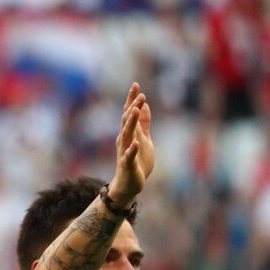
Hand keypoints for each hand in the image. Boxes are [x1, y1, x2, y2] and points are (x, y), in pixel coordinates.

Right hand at [106, 82, 153, 207]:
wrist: (129, 184)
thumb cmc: (137, 162)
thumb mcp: (144, 139)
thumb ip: (144, 123)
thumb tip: (144, 105)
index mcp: (129, 133)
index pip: (129, 113)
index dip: (132, 100)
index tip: (136, 85)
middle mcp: (124, 140)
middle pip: (127, 121)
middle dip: (133, 107)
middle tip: (140, 94)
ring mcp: (125, 152)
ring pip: (127, 135)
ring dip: (131, 123)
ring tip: (136, 111)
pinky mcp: (127, 165)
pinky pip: (128, 156)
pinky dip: (131, 149)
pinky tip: (135, 142)